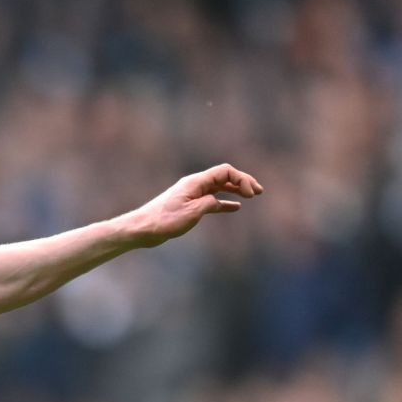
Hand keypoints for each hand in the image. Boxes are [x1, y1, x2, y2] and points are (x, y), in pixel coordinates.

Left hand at [124, 164, 263, 244]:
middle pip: (224, 177)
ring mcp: (192, 194)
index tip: (252, 194)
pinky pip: (212, 201)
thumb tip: (219, 203)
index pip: (225, 171)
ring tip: (252, 196)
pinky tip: (235, 207)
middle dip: (243, 182)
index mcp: (195, 182)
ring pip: (219, 188)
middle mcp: (194, 185)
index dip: (241, 179)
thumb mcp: (191, 213)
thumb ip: (209, 204)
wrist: (142, 229)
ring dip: (236, 190)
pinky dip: (224, 202)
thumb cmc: (163, 221)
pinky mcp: (188, 206)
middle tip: (259, 192)